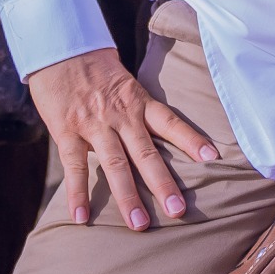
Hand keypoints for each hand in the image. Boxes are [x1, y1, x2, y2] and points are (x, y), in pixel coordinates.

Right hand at [26, 49, 216, 230]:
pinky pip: (74, 166)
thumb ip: (139, 112)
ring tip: (139, 224)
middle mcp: (121, 116)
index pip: (170, 122)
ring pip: (115, 164)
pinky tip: (81, 217)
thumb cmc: (96, 71)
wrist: (60, 49)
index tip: (213, 158)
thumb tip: (159, 138)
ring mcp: (94, 124)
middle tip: (179, 211)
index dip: (192, 140)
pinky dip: (77, 193)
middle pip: (146, 153)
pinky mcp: (67, 130)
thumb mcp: (125, 85)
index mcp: (138, 102)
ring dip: (127, 196)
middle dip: (163, 184)